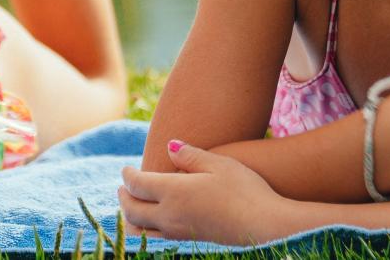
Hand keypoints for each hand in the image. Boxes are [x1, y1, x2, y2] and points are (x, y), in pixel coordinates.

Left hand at [117, 139, 297, 244]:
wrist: (266, 227)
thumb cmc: (245, 190)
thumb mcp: (219, 164)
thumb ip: (191, 156)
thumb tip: (169, 147)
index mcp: (173, 192)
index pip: (137, 185)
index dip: (127, 176)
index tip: (126, 169)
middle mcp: (170, 216)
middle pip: (132, 210)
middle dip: (124, 197)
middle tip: (123, 187)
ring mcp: (178, 233)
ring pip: (140, 230)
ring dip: (131, 217)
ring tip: (134, 206)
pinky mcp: (189, 243)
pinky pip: (156, 238)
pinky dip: (146, 229)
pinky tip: (156, 221)